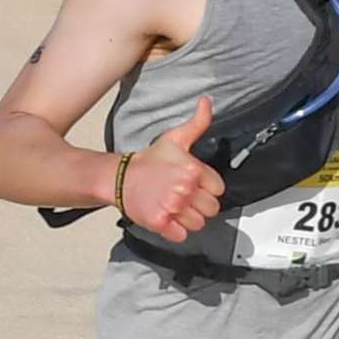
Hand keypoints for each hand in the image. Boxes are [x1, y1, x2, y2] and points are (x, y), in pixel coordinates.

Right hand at [119, 97, 224, 242]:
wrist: (120, 177)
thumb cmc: (150, 161)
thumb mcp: (175, 139)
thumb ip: (197, 123)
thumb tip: (207, 102)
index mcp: (193, 170)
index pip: (219, 189)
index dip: (207, 188)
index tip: (194, 184)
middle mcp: (185, 190)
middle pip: (212, 209)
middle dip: (200, 205)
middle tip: (184, 196)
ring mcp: (172, 207)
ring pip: (198, 224)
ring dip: (188, 218)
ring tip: (175, 206)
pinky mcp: (160, 223)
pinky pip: (182, 236)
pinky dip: (176, 231)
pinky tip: (167, 217)